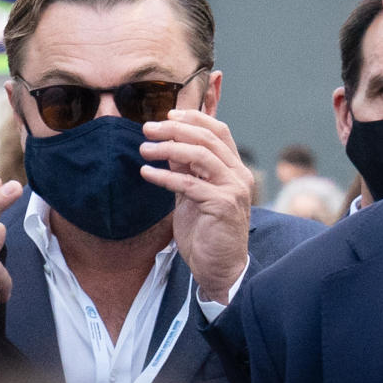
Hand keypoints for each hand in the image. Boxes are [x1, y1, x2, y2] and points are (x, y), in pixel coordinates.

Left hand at [140, 110, 251, 303]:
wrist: (219, 268)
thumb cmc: (206, 232)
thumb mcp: (193, 195)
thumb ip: (186, 171)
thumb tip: (167, 147)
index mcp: (234, 169)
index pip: (219, 131)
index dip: (194, 118)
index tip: (169, 114)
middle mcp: (238, 175)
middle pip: (207, 139)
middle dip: (174, 130)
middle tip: (147, 129)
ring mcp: (233, 189)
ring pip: (200, 156)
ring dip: (167, 149)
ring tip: (144, 149)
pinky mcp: (222, 205)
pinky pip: (188, 184)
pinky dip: (164, 176)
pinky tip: (146, 173)